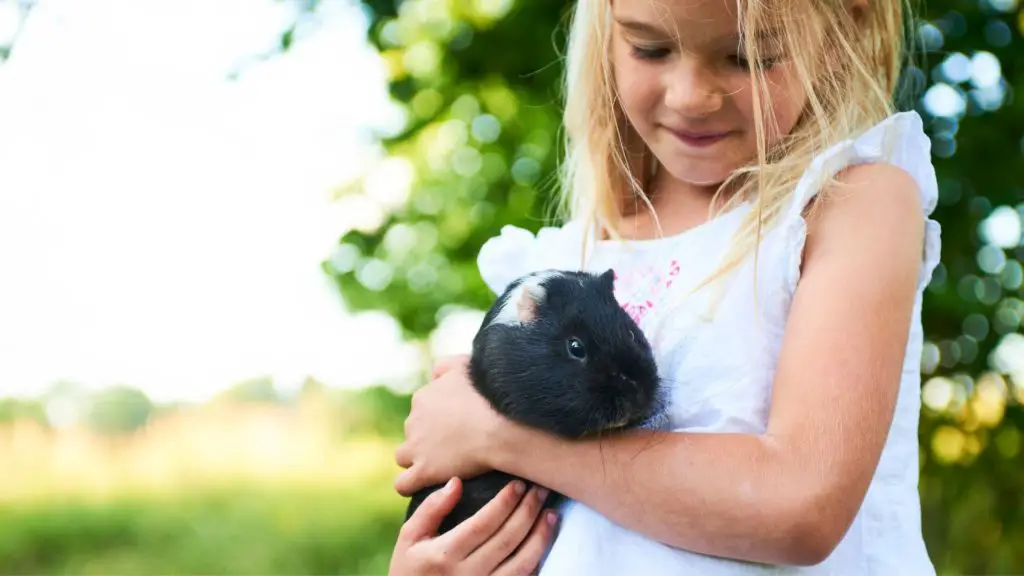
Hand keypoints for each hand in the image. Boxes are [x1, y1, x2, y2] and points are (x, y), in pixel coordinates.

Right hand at [388, 477, 558, 575]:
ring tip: (551, 515)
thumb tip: (456, 481)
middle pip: (507, 540)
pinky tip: (543, 543)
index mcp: (444, 555)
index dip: (504, 503)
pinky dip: (536, 562)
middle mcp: (466, 575)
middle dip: (528, 512)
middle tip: (540, 491)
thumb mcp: (409, 538)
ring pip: (521, 564)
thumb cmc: (409, 568)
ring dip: (541, 538)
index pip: (483, 524)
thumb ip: (431, 509)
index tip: (518, 484)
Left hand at [394, 355, 503, 495]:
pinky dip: (411, 485)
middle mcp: (414, 420)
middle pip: (414, 431)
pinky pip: (403, 484)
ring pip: (404, 456)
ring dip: (418, 459)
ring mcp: (416, 447)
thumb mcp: (465, 365)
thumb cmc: (489, 396)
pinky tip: (425, 485)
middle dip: (428, 437)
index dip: (437, 417)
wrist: (500, 427)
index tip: (457, 424)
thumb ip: (444, 365)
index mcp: (423, 397)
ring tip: (440, 465)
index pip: (422, 408)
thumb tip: (434, 373)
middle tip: (455, 444)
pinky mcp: (423, 471)